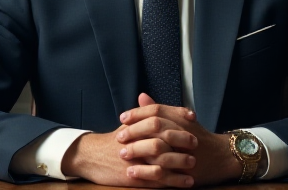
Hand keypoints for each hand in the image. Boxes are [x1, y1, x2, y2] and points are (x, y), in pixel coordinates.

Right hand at [61, 127, 194, 187]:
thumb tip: (157, 105)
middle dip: (182, 139)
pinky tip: (187, 181)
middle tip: (196, 142)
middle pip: (164, 136)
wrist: (90, 157)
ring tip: (194, 163)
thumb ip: (143, 115)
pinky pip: (158, 178)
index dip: (177, 115)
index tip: (193, 117)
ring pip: (163, 158)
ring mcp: (136, 158)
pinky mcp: (135, 175)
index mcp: (136, 125)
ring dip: (181, 161)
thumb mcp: (127, 126)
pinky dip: (175, 180)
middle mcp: (137, 140)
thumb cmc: (112, 141)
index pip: (160, 115)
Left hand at [117, 94, 242, 186]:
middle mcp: (184, 132)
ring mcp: (185, 151)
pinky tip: (132, 172)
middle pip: (155, 127)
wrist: (223, 157)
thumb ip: (161, 109)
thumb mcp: (182, 120)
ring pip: (158, 148)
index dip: (138, 113)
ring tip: (122, 154)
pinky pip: (162, 171)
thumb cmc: (198, 137)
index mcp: (182, 119)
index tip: (123, 118)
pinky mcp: (184, 171)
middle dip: (134, 131)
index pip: (156, 111)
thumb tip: (141, 96)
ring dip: (137, 151)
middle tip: (119, 137)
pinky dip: (145, 172)